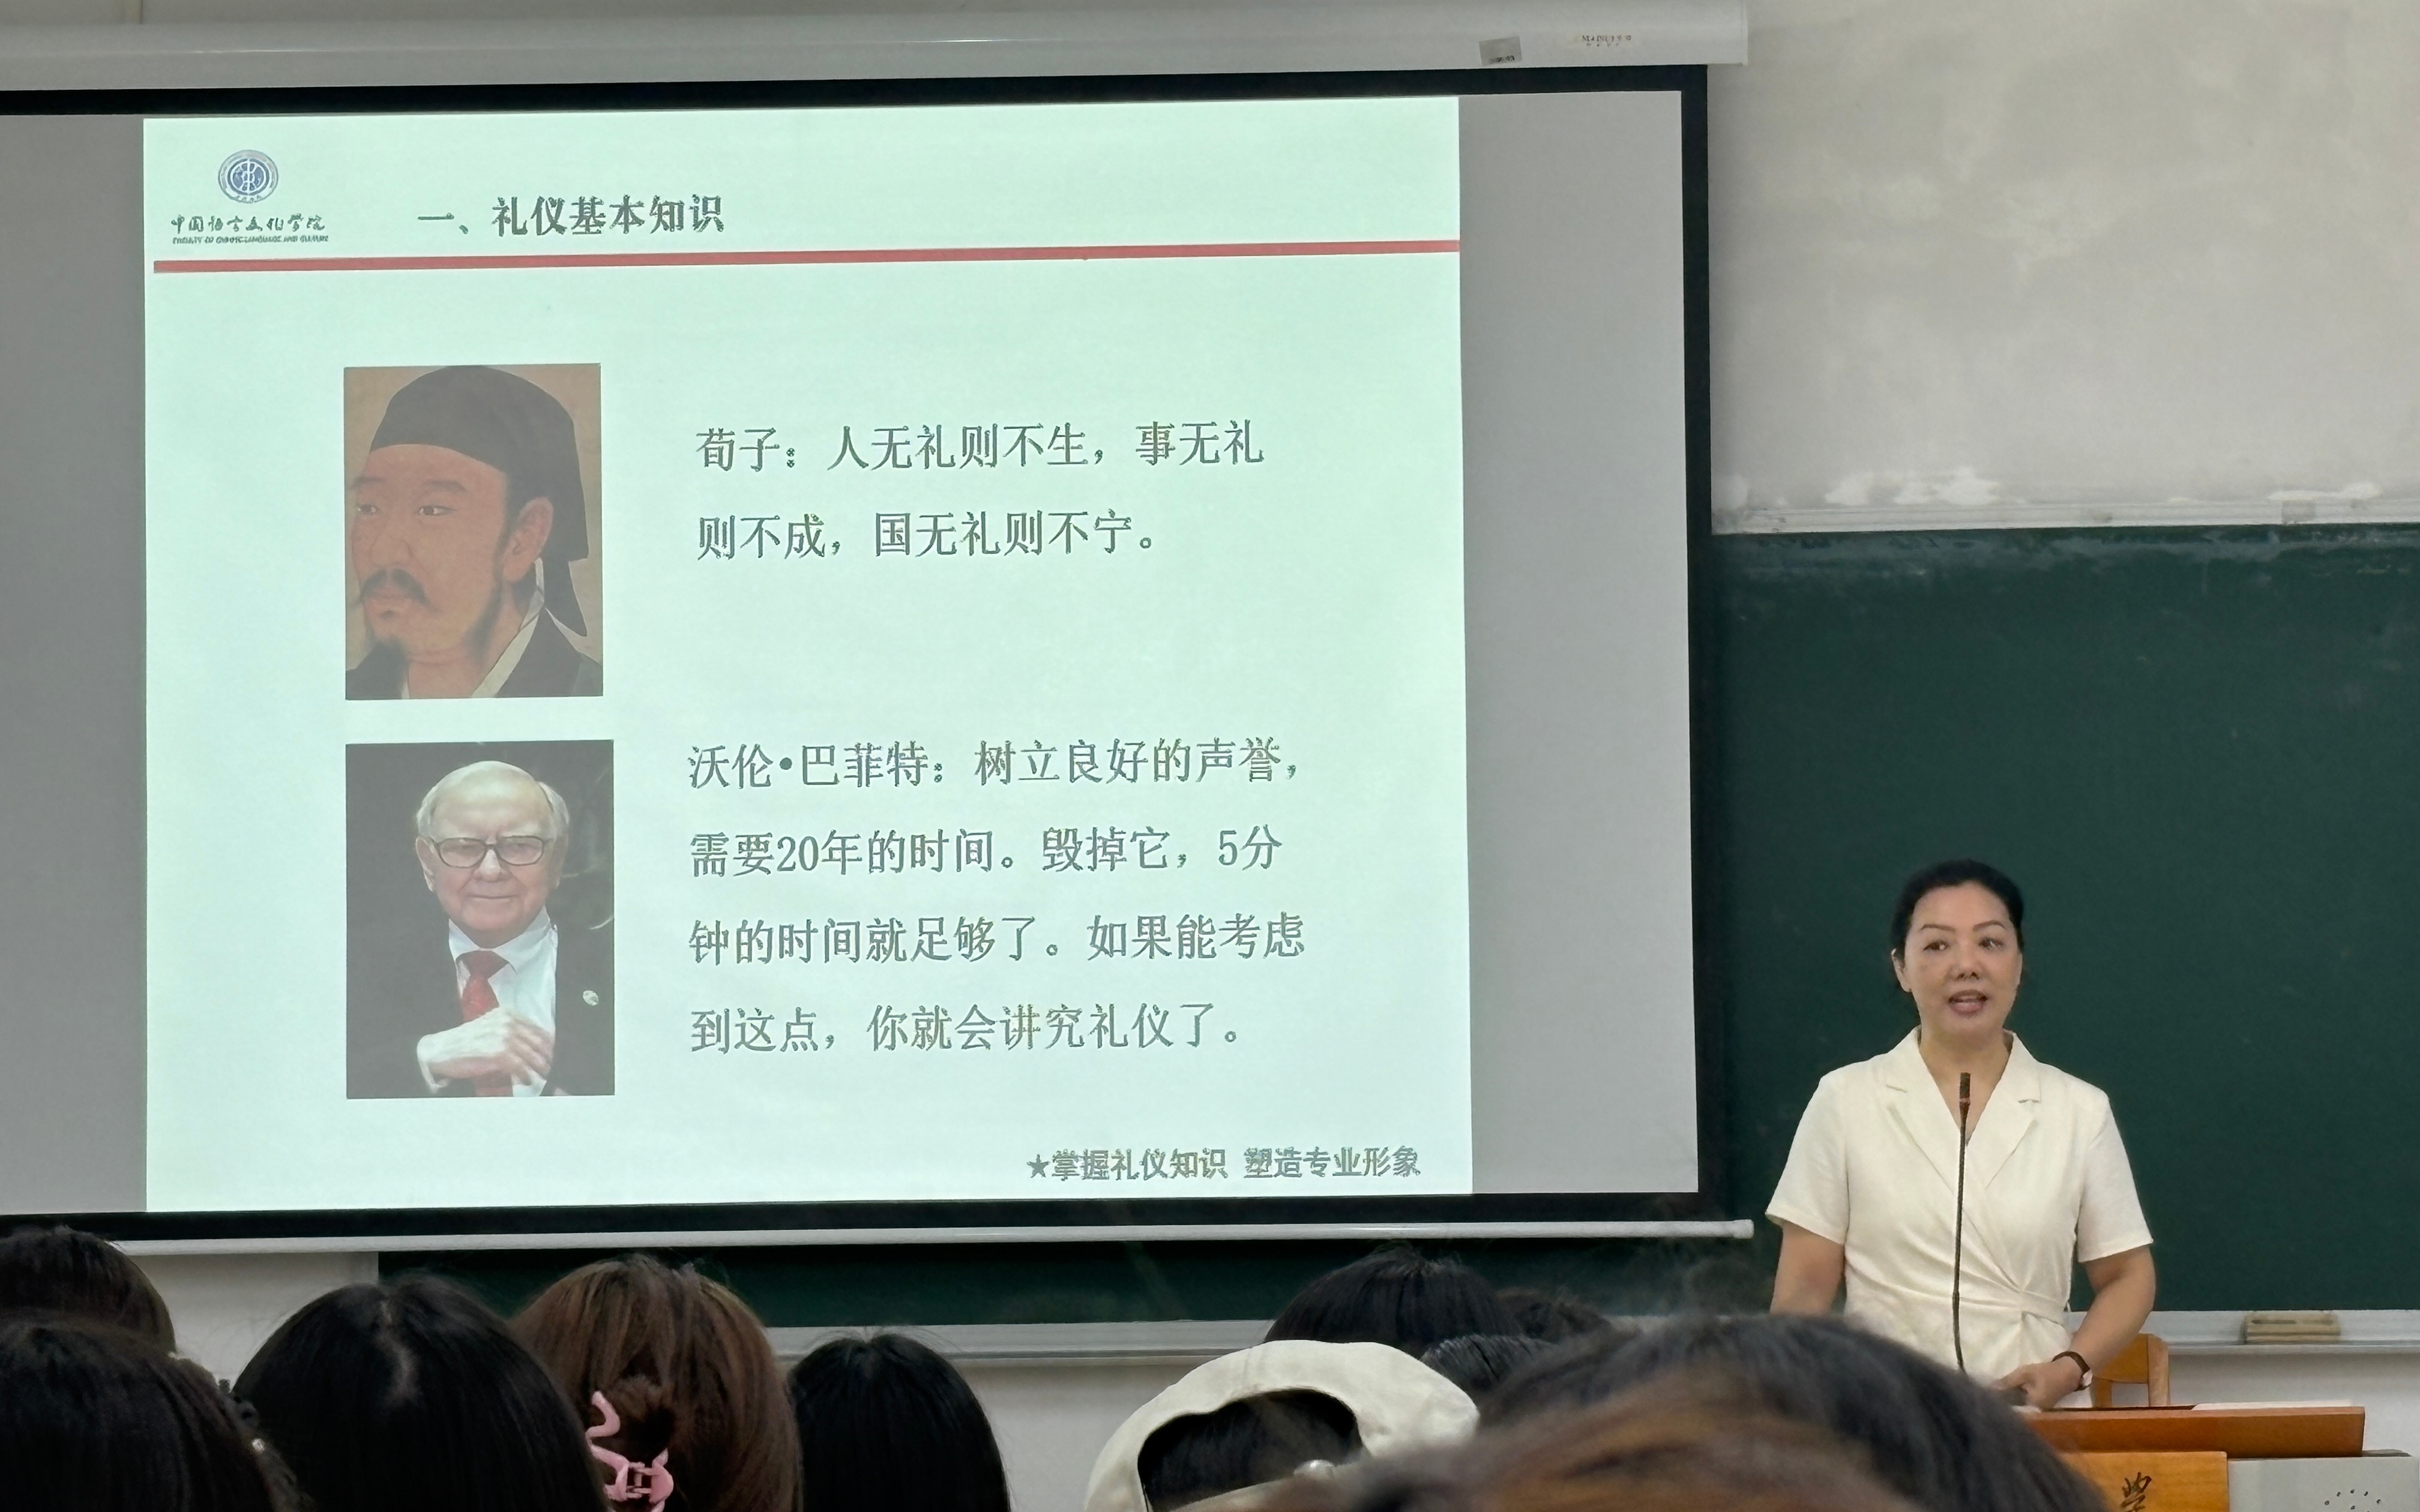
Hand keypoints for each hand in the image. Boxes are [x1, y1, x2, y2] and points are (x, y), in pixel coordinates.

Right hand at [418, 1010, 552, 1087]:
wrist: (439, 1050)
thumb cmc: (466, 1043)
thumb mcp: (492, 1029)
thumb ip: (513, 1034)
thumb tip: (536, 1050)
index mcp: (509, 1014)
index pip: (539, 1030)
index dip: (550, 1046)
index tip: (556, 1057)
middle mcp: (508, 1022)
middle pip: (539, 1043)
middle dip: (549, 1059)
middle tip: (556, 1071)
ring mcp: (504, 1036)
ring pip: (532, 1056)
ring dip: (541, 1070)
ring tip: (546, 1079)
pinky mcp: (498, 1052)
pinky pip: (520, 1067)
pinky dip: (526, 1076)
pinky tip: (528, 1082)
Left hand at [1997, 1356, 2086, 1408]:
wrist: (2069, 1372)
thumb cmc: (2046, 1372)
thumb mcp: (2025, 1373)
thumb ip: (2008, 1382)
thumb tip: (1990, 1388)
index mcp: (2033, 1406)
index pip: (2010, 1407)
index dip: (1999, 1400)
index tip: (1987, 1393)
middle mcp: (2037, 1413)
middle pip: (2016, 1408)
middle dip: (2004, 1399)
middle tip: (1991, 1390)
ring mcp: (2041, 1411)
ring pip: (2021, 1406)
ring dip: (2012, 1398)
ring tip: (2000, 1390)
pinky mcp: (2043, 1407)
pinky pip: (2027, 1404)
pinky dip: (2020, 1398)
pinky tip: (2012, 1391)